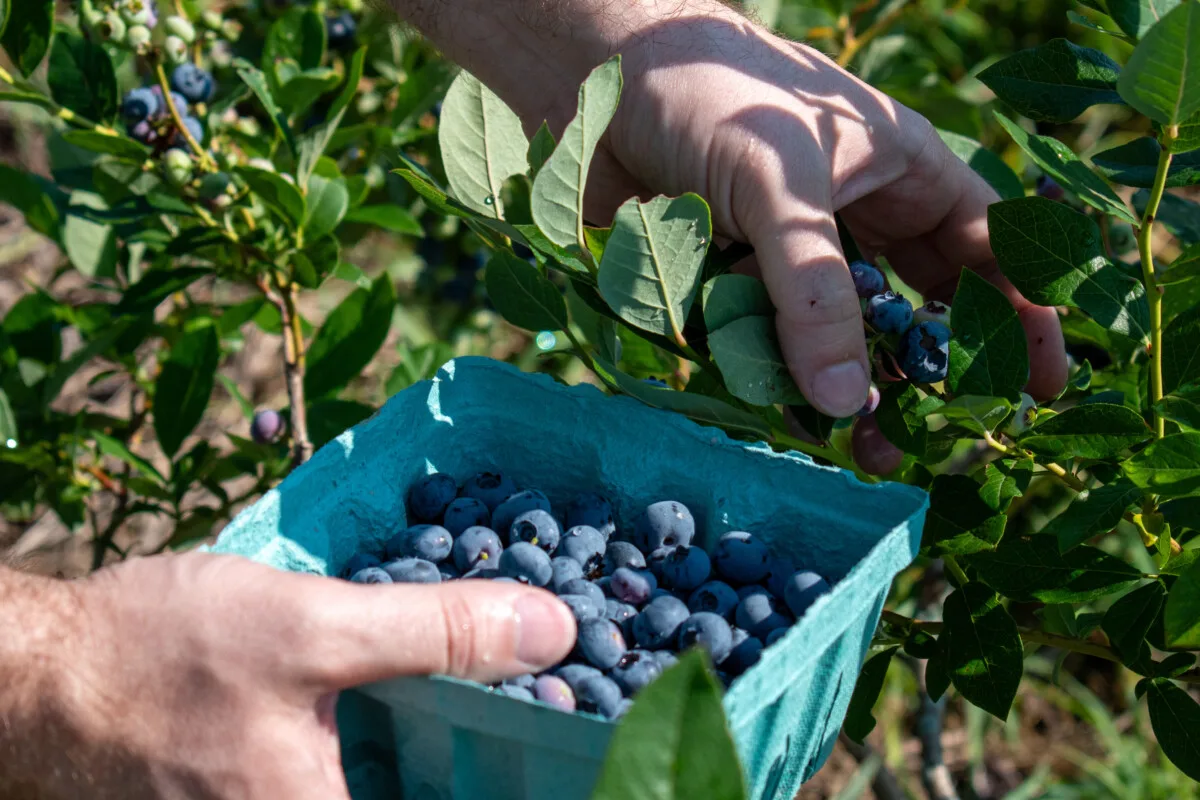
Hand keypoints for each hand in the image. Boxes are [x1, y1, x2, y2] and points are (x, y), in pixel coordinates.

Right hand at [11, 553, 573, 798]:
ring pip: (406, 785)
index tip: (588, 747)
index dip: (534, 780)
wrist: (35, 678)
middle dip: (494, 757)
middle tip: (555, 707)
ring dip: (455, 748)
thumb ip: (436, 634)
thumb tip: (555, 630)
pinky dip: (407, 740)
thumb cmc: (155, 660)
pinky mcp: (276, 794)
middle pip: (439, 794)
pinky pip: (368, 777)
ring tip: (512, 692)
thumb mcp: (311, 629)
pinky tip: (429, 693)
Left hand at [565, 16, 1066, 466]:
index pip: (984, 249)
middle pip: (913, 309)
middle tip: (941, 443)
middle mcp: (853, 217)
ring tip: (864, 451)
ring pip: (838, 337)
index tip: (1043, 388)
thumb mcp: (780, 181)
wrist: (591, 72)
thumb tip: (848, 399)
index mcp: (898, 170)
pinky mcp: (727, 282)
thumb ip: (813, 287)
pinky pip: (766, 344)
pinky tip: (788, 420)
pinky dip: (777, 381)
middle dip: (929, 375)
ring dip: (853, 393)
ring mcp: (788, 254)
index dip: (1022, 315)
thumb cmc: (708, 92)